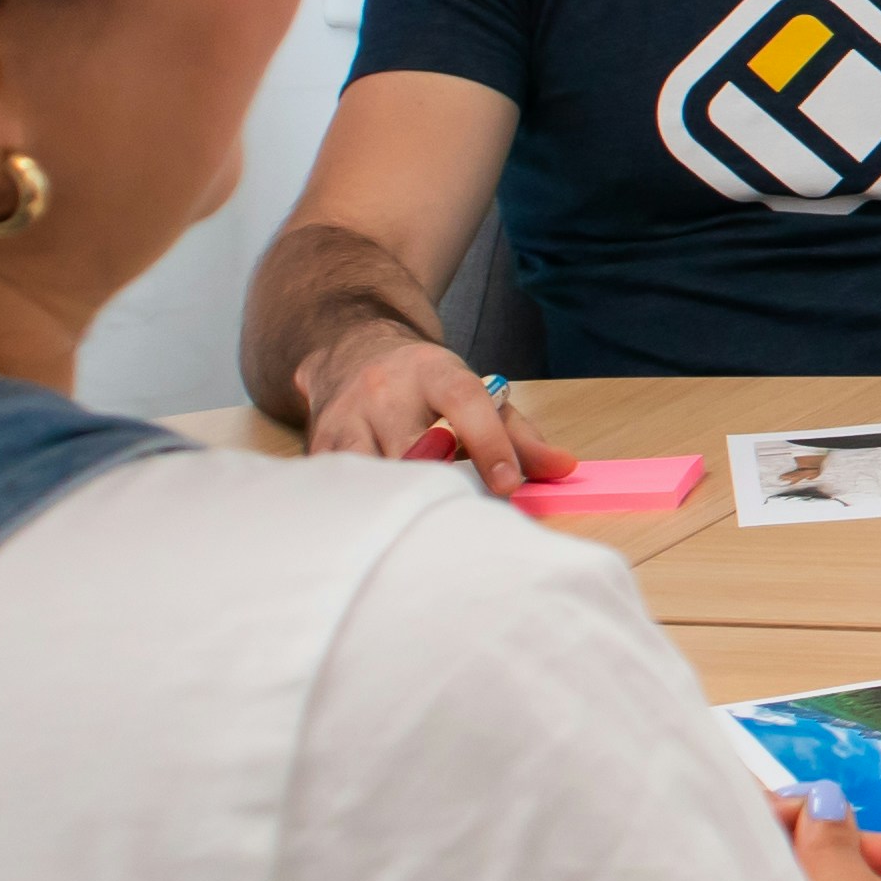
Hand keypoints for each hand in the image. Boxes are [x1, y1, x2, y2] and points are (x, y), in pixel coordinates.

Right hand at [303, 332, 575, 500]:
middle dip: (437, 482)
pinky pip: (338, 483)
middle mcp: (385, 389)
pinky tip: (379, 527)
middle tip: (465, 521)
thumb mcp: (477, 395)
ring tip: (420, 530)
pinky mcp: (318, 443)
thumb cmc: (426, 385)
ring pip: (368, 467)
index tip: (507, 485)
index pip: (465, 401)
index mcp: (434, 371)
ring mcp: (346, 415)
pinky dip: (359, 507)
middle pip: (412, 444)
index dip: (489, 444)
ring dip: (394, 500)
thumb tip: (563, 468)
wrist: (350, 350)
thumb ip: (521, 434)